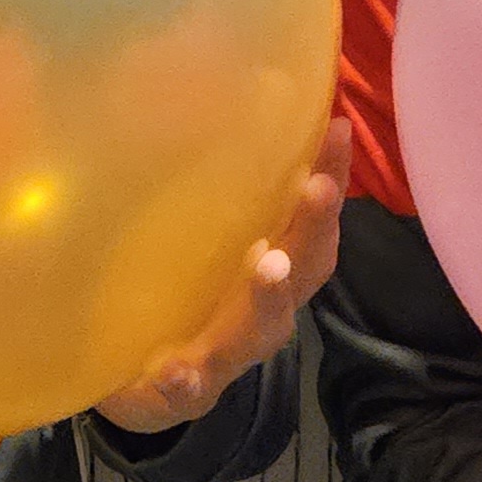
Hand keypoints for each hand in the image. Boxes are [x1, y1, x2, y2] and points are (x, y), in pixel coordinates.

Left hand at [94, 117, 353, 436]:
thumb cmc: (184, 293)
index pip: (311, 216)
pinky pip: (188, 387)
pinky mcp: (184, 390)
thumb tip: (234, 92)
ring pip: (259, 327)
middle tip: (316, 188)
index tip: (337, 129)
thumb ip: (214, 180)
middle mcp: (264, 310)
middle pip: (304, 268)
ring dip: (268, 296)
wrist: (143, 385)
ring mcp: (228, 353)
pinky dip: (185, 379)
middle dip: (313, 226)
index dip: (332, 175)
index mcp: (273, 266)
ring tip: (268, 264)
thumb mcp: (201, 234)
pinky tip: (176, 370)